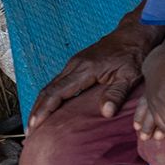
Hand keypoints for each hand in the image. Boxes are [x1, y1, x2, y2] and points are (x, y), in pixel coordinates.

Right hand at [29, 22, 159, 125]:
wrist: (135, 33)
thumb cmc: (134, 53)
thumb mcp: (130, 74)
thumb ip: (117, 93)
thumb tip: (106, 112)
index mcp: (84, 69)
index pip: (56, 92)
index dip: (44, 110)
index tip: (34, 126)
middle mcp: (74, 66)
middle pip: (48, 90)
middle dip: (36, 111)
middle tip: (29, 132)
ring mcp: (74, 64)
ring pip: (51, 86)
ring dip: (41, 105)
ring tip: (35, 124)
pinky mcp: (77, 65)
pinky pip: (58, 83)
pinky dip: (50, 97)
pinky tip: (50, 109)